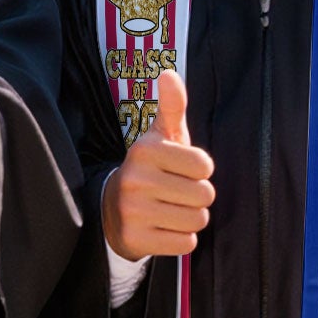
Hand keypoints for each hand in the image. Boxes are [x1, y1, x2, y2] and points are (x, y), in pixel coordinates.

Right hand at [101, 68, 214, 257]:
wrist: (111, 209)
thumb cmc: (150, 169)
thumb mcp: (160, 137)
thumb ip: (172, 107)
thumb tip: (169, 73)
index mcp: (145, 150)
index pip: (205, 166)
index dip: (200, 171)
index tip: (180, 170)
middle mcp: (135, 179)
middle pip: (205, 195)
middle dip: (197, 197)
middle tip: (175, 193)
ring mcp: (133, 211)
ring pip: (197, 220)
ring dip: (191, 218)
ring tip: (170, 210)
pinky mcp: (135, 239)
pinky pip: (185, 243)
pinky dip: (180, 238)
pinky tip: (163, 228)